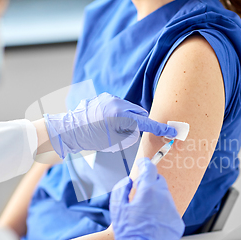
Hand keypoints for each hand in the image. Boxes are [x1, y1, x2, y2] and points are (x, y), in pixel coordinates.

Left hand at [44, 93, 176, 157]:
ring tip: (114, 129)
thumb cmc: (89, 139)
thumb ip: (130, 134)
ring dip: (129, 119)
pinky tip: (108, 123)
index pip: (146, 123)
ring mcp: (110, 99)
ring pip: (130, 109)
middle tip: (131, 135)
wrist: (68, 130)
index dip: (160, 129)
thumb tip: (139, 129)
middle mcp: (116, 103)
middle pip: (140, 113)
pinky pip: (120, 106)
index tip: (172, 132)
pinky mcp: (104, 98)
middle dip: (140, 124)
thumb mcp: (113, 141)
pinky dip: (120, 114)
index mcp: (120, 116)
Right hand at [110, 158, 184, 239]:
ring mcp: (173, 210)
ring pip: (165, 197)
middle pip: (159, 182)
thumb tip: (128, 182)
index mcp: (149, 191)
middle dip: (150, 183)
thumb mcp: (117, 208)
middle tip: (139, 191)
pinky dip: (162, 213)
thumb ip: (121, 189)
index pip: (150, 169)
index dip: (145, 163)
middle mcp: (164, 198)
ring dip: (156, 199)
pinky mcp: (177, 222)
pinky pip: (169, 211)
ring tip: (144, 213)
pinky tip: (152, 223)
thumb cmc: (129, 233)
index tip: (143, 163)